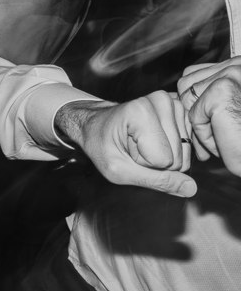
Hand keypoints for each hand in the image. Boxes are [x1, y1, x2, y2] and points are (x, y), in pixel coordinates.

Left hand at [55, 95, 195, 197]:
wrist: (98, 125)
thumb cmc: (102, 145)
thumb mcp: (117, 170)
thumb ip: (155, 181)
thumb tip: (191, 189)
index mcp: (141, 111)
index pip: (164, 161)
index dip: (143, 164)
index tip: (126, 149)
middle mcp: (162, 101)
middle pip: (178, 158)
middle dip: (154, 161)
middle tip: (132, 147)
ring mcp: (174, 103)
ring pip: (185, 153)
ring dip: (163, 156)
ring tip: (141, 142)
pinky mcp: (182, 110)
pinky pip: (189, 144)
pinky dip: (173, 150)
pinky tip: (156, 140)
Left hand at [177, 58, 240, 173]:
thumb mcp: (226, 107)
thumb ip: (207, 93)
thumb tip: (173, 94)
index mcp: (238, 64)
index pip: (192, 74)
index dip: (195, 101)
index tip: (213, 118)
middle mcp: (237, 64)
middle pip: (185, 85)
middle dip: (195, 112)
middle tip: (218, 130)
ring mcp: (230, 75)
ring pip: (186, 100)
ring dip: (201, 124)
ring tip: (225, 134)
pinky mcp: (221, 91)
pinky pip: (193, 116)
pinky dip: (205, 135)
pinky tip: (228, 138)